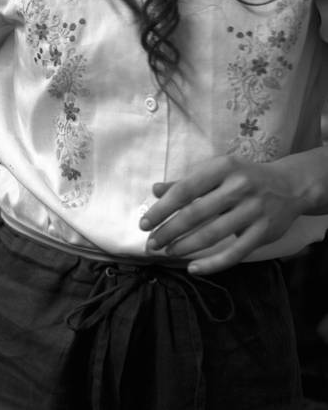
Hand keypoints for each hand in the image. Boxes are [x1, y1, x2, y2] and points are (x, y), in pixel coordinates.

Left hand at [139, 156, 305, 274]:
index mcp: (223, 167)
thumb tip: (155, 190)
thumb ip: (186, 182)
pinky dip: (212, 263)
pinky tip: (193, 268)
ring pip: (212, 234)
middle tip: (151, 244)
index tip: (144, 224)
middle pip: (195, 214)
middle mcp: (239, 186)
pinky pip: (234, 253)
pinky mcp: (264, 231)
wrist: (291, 185)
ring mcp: (254, 210)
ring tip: (167, 252)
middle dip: (168, 231)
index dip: (161, 209)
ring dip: (185, 247)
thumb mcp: (216, 172)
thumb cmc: (243, 177)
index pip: (184, 190)